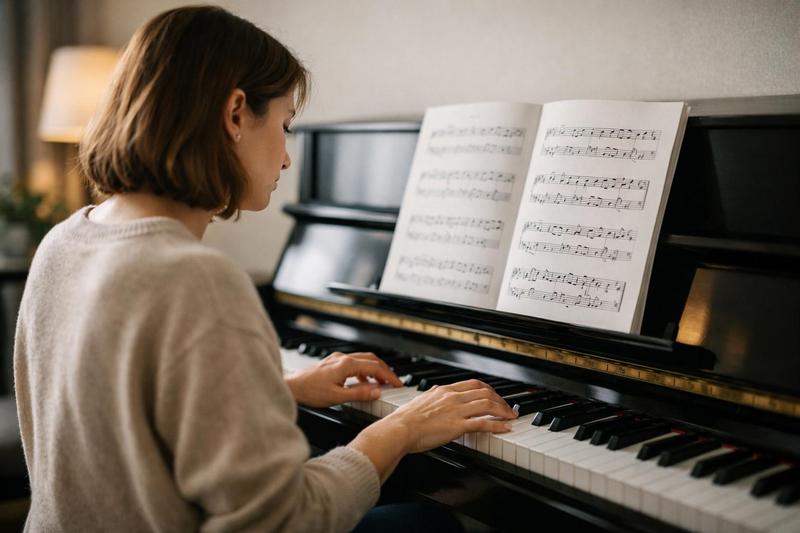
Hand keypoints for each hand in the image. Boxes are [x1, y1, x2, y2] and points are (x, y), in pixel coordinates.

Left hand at [285, 351, 403, 407]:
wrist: (291, 388)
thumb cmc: (310, 392)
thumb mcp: (337, 397)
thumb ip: (359, 394)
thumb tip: (377, 392)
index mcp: (346, 364)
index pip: (375, 367)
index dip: (389, 376)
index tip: (398, 384)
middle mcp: (343, 358)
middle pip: (371, 359)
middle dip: (385, 370)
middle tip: (393, 382)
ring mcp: (337, 359)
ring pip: (363, 359)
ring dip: (374, 370)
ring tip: (381, 383)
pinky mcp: (332, 363)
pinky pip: (354, 363)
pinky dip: (363, 371)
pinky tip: (363, 382)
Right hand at [381, 379, 517, 453]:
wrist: (400, 429)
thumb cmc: (406, 419)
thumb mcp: (421, 400)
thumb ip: (432, 395)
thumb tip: (436, 390)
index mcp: (444, 390)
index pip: (473, 384)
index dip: (488, 389)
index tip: (494, 395)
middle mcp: (452, 397)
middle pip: (485, 392)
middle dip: (500, 399)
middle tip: (507, 407)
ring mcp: (456, 411)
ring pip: (487, 404)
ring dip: (503, 410)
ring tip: (510, 417)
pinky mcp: (457, 426)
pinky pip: (483, 423)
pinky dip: (497, 425)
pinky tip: (505, 428)